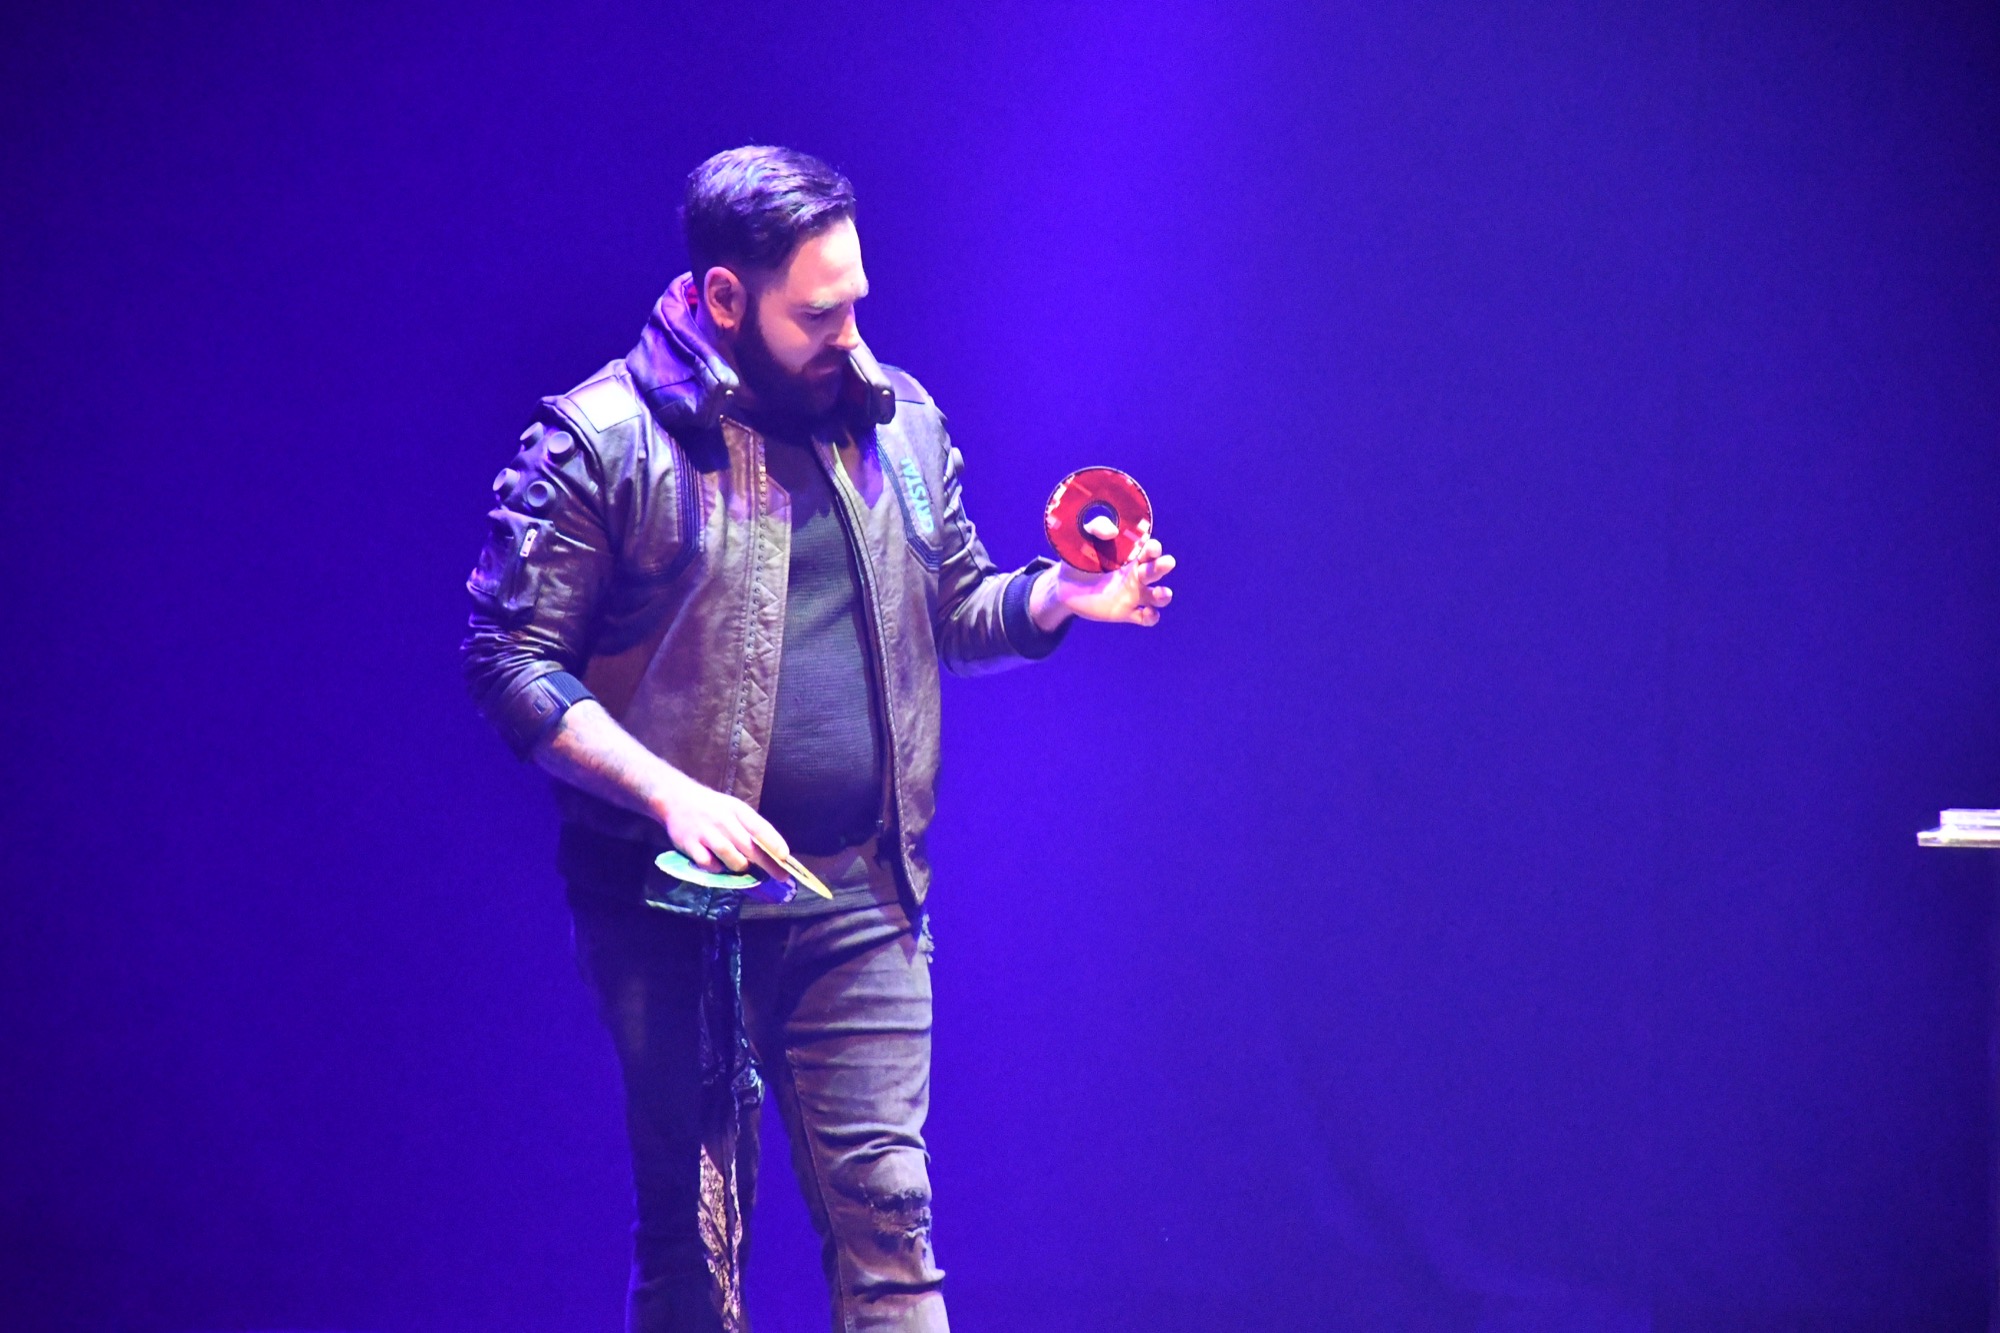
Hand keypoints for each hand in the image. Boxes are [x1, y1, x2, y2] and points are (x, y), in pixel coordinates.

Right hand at [652, 773, 788, 878]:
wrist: (675, 798)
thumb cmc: (710, 807)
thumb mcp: (732, 809)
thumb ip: (748, 827)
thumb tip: (771, 850)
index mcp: (737, 810)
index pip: (759, 827)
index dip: (774, 843)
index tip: (785, 857)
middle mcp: (723, 821)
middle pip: (749, 847)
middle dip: (768, 864)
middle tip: (781, 876)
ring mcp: (706, 833)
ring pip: (732, 858)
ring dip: (741, 867)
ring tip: (744, 867)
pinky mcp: (690, 845)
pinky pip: (709, 864)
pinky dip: (717, 869)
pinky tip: (718, 866)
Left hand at [1031, 517, 1176, 630]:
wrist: (1064, 586)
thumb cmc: (1079, 557)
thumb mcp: (1085, 537)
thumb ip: (1097, 528)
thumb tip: (1112, 532)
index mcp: (1131, 556)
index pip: (1149, 550)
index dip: (1153, 549)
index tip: (1151, 548)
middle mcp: (1136, 575)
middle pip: (1157, 570)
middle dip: (1163, 566)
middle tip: (1166, 563)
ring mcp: (1133, 595)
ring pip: (1158, 597)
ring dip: (1163, 595)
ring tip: (1160, 593)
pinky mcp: (1125, 612)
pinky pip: (1146, 618)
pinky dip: (1152, 617)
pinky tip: (1148, 612)